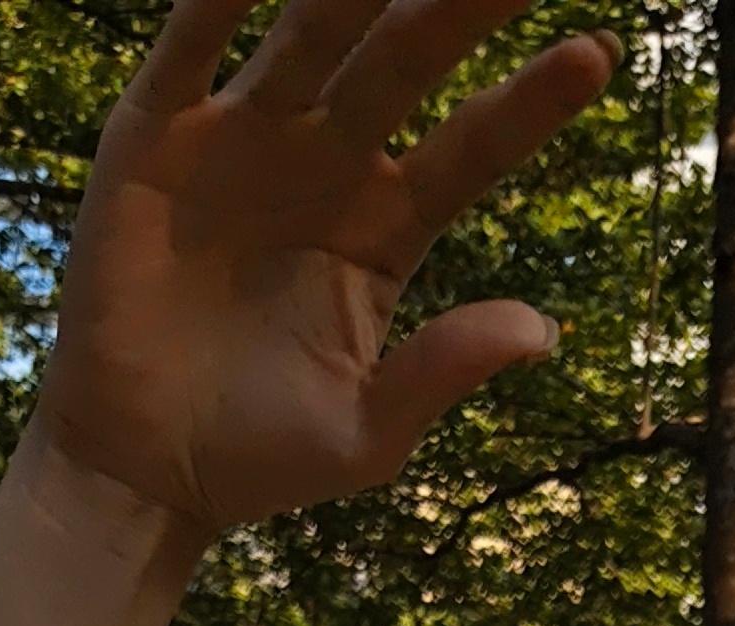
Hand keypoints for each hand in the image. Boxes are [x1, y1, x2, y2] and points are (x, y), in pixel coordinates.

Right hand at [24, 0, 617, 540]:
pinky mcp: (158, 132)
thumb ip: (442, 373)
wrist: (139, 470)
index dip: (528, 102)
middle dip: (459, 3)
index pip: (472, 146)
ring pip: (313, 30)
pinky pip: (192, 41)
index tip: (595, 55)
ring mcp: (244, 137)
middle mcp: (325, 162)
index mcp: (386, 226)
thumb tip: (540, 331)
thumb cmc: (260, 458)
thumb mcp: (365, 433)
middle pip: (405, 59)